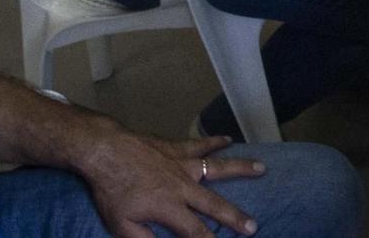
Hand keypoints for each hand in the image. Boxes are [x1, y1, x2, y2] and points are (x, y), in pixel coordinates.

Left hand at [76, 129, 266, 237]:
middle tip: (253, 226)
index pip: (196, 232)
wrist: (105, 151)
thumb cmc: (111, 191)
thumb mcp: (121, 225)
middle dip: (235, 217)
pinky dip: (214, 142)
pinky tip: (228, 139)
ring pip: (217, 167)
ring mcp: (183, 164)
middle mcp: (183, 186)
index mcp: (170, 208)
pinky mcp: (176, 148)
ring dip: (241, 168)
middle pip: (215, 204)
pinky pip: (199, 145)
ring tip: (262, 168)